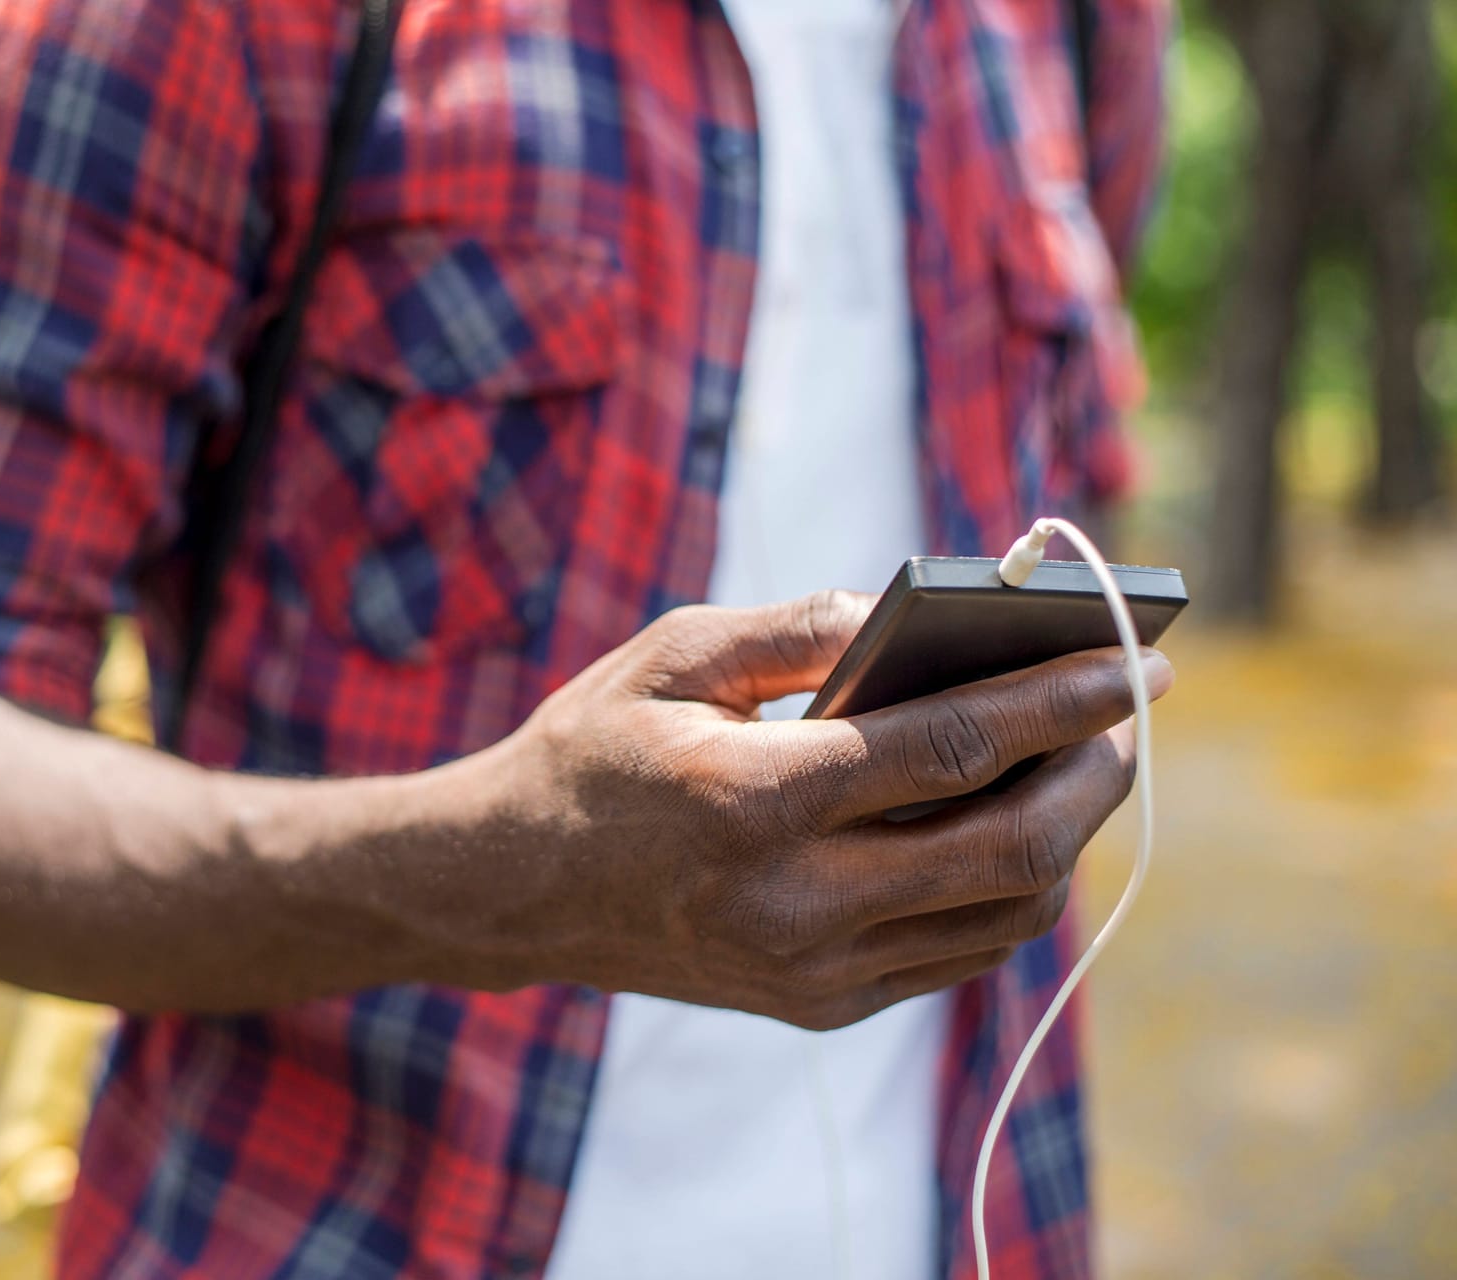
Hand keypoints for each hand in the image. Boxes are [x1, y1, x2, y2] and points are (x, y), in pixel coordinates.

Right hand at [493, 592, 1171, 1029]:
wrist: (515, 890)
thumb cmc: (593, 752)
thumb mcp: (673, 655)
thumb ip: (798, 627)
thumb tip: (911, 612)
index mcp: (756, 797)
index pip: (956, 747)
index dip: (1060, 699)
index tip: (1133, 661)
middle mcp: (796, 900)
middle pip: (1010, 846)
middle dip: (1093, 774)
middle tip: (1124, 717)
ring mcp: (812, 967)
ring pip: (1002, 914)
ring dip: (1064, 837)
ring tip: (1072, 767)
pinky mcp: (819, 1004)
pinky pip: (958, 953)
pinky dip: (1007, 889)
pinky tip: (1004, 829)